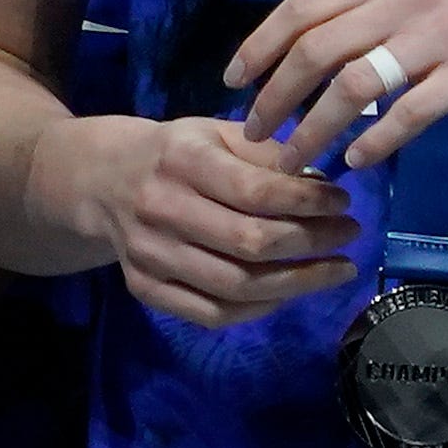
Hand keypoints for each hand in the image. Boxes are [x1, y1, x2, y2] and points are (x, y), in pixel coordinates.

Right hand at [61, 114, 360, 329]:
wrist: (98, 180)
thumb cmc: (173, 153)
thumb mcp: (215, 133)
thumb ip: (267, 156)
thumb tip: (324, 188)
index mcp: (181, 160)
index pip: (257, 191)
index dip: (310, 203)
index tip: (344, 204)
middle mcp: (161, 209)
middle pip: (251, 244)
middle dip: (314, 244)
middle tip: (349, 236)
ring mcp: (150, 255)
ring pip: (237, 286)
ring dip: (299, 284)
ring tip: (336, 270)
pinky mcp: (144, 288)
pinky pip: (213, 314)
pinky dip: (261, 309)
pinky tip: (290, 292)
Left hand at [231, 0, 447, 166]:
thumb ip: (380, 3)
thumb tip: (321, 42)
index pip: (302, 5)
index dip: (259, 45)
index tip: (233, 80)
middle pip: (314, 47)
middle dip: (273, 95)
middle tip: (253, 133)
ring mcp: (440, 34)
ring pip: (352, 84)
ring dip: (313, 128)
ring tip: (293, 161)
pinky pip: (409, 112)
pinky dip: (374, 140)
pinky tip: (357, 161)